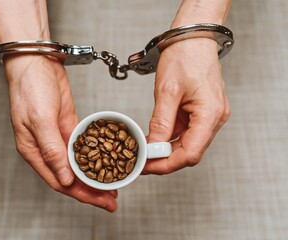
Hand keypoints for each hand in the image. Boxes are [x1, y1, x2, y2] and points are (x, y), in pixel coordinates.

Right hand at [4, 55, 117, 211]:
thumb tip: (64, 178)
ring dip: (93, 176)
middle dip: (91, 190)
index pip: (59, 181)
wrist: (38, 62)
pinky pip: (82, 147)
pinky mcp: (67, 124)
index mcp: (34, 151)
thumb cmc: (31, 87)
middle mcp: (45, 147)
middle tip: (112, 199)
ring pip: (77, 164)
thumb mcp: (40, 119)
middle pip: (70, 176)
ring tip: (112, 185)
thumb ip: (51, 150)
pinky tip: (105, 162)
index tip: (100, 201)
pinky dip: (93, 157)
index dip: (81, 194)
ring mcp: (57, 136)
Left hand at [143, 38, 230, 173]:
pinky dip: (169, 138)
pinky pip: (186, 131)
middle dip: (164, 160)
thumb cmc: (184, 56)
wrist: (192, 38)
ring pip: (187, 144)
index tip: (147, 166)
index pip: (191, 153)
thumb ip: (160, 122)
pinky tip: (154, 138)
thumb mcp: (167, 91)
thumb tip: (153, 147)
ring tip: (144, 152)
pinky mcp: (201, 111)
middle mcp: (214, 118)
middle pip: (190, 152)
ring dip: (166, 150)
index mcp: (210, 114)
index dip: (167, 164)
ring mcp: (209, 115)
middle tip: (142, 162)